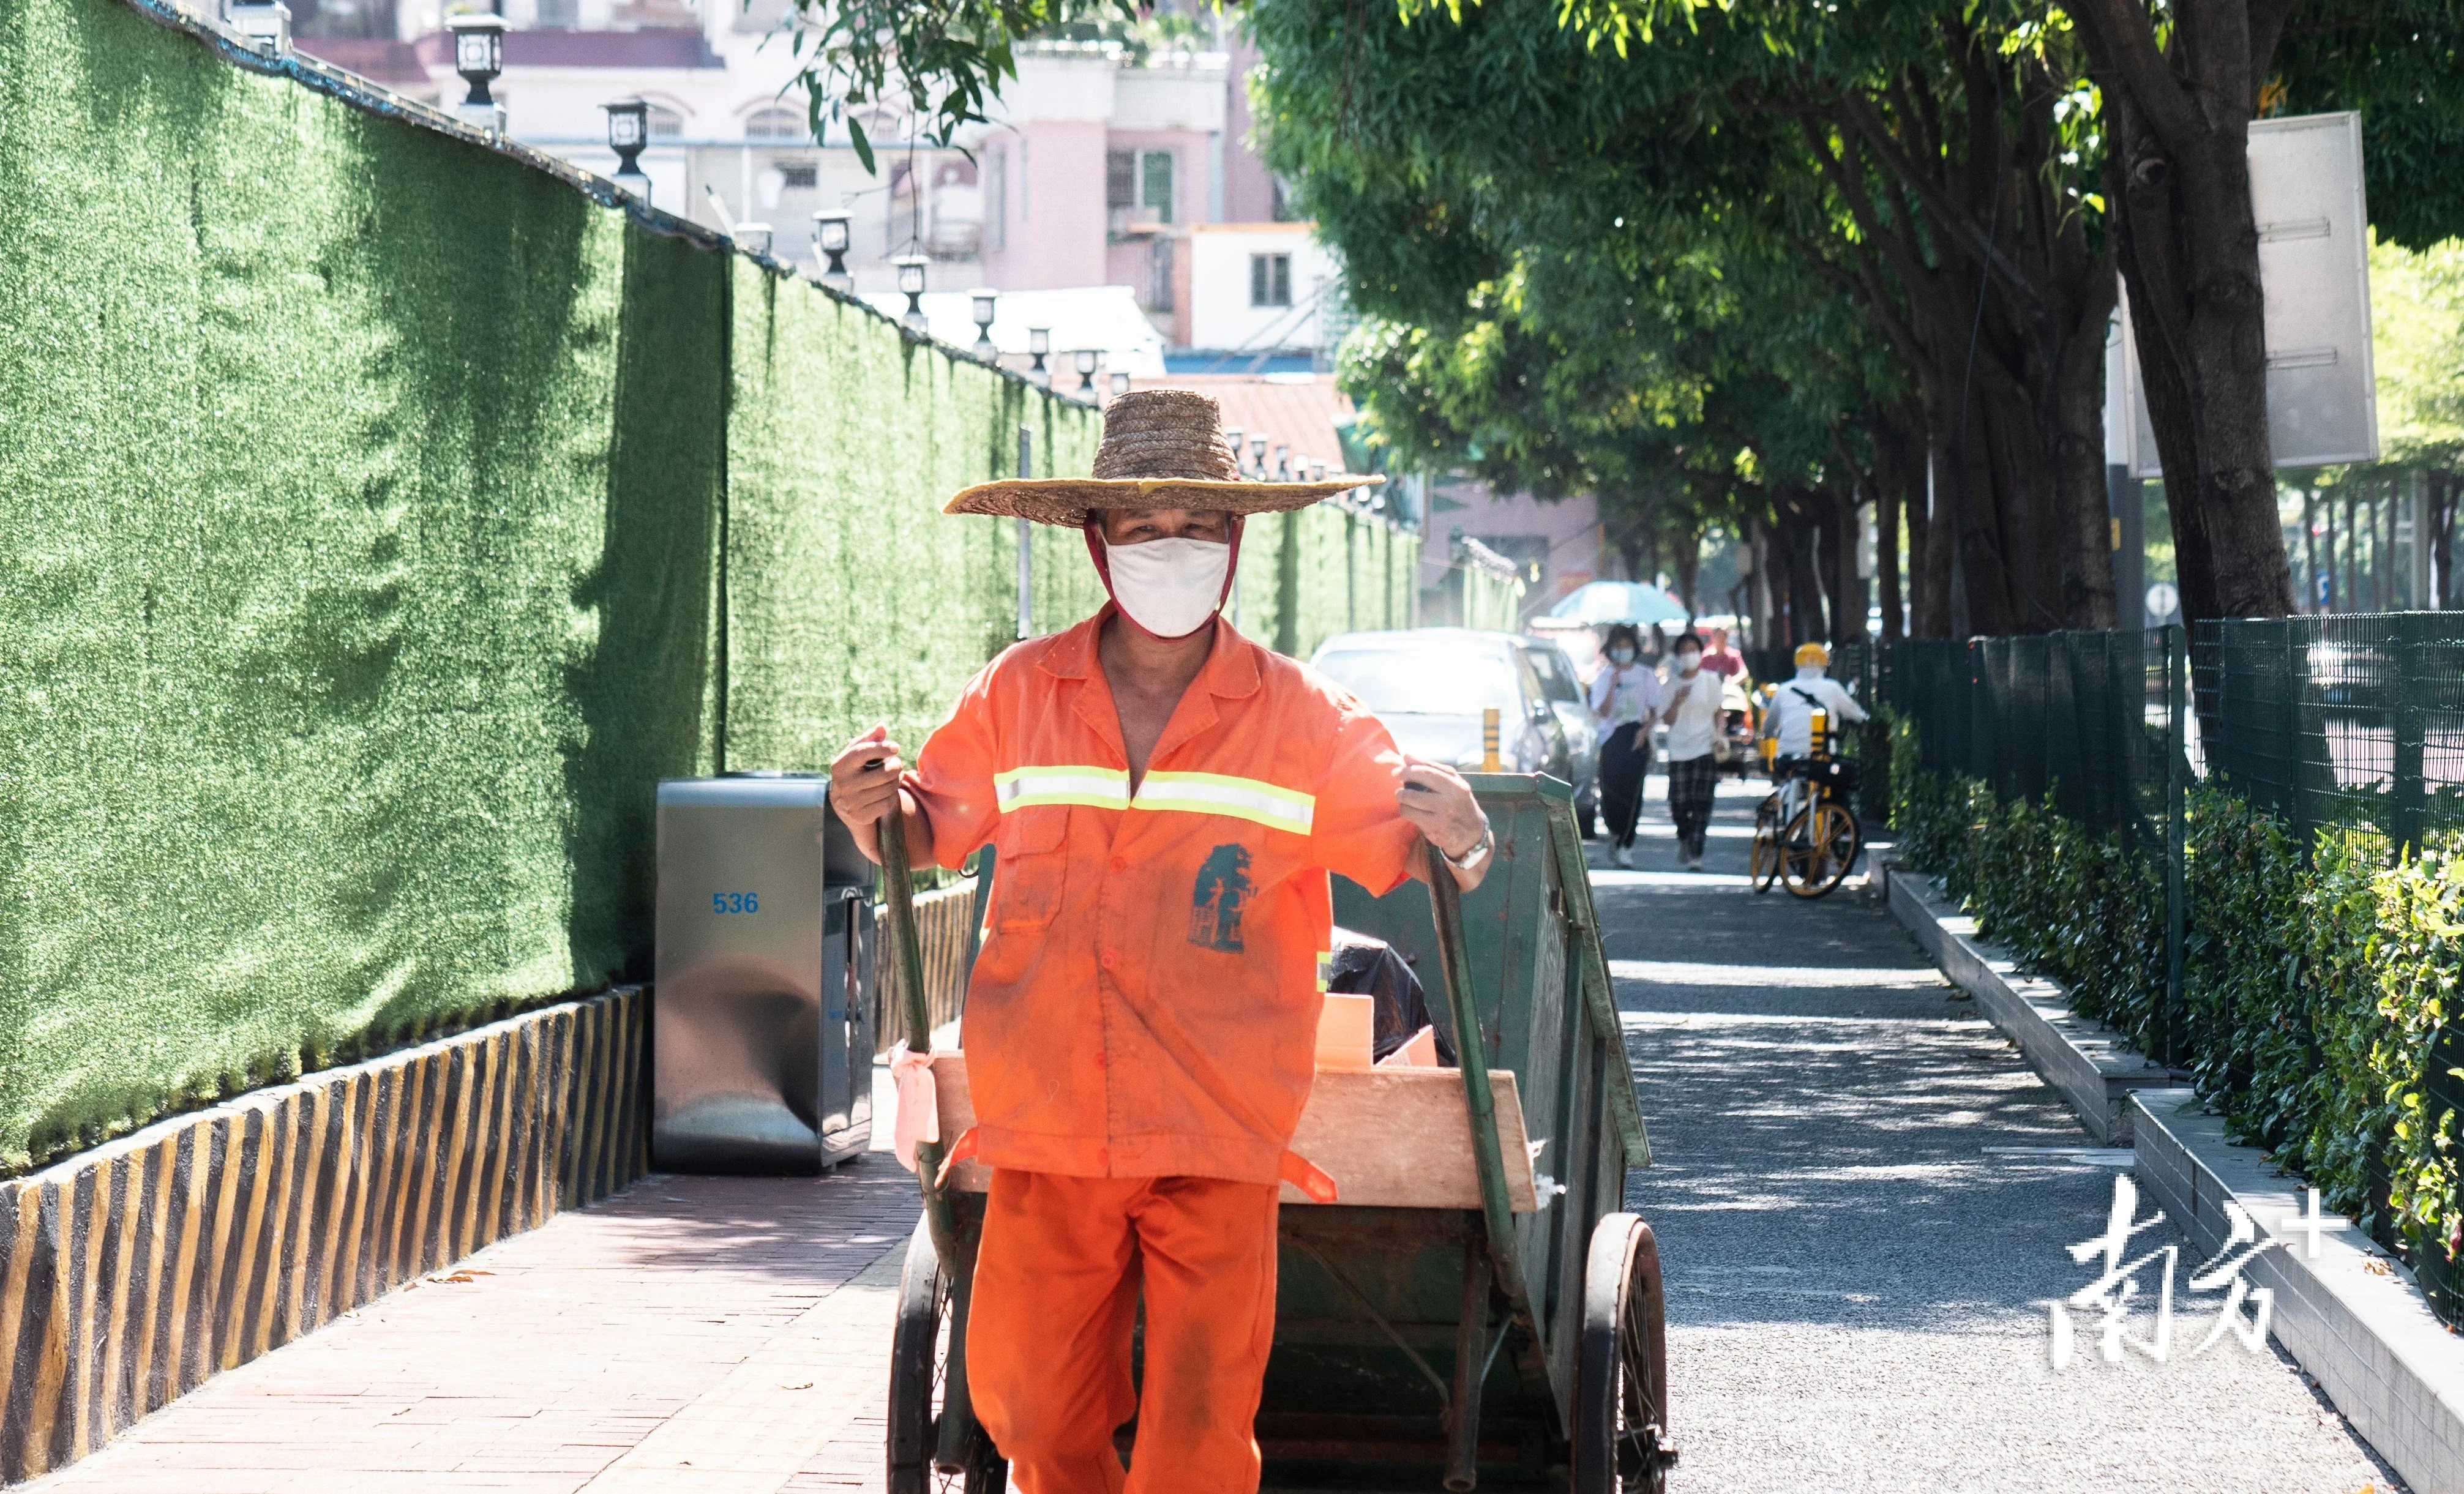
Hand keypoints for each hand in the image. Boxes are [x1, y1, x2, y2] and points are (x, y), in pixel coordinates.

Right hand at [829, 725, 906, 834]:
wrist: (843, 805)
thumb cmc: (855, 771)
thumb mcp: (857, 754)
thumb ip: (869, 739)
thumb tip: (882, 726)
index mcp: (840, 765)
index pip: (862, 752)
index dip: (882, 748)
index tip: (896, 747)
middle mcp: (843, 784)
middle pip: (883, 772)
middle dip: (896, 766)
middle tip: (897, 764)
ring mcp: (851, 802)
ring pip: (888, 788)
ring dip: (896, 781)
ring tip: (893, 777)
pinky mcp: (860, 816)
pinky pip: (887, 803)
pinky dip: (892, 796)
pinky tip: (888, 792)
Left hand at [1393, 756, 1490, 882]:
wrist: (1471, 832)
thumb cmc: (1459, 800)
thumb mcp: (1452, 781)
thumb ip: (1430, 767)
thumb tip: (1406, 755)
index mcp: (1456, 786)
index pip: (1427, 774)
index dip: (1408, 771)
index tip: (1396, 772)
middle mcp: (1449, 802)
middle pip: (1413, 794)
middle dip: (1401, 791)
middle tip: (1399, 790)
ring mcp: (1441, 818)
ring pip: (1409, 808)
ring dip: (1403, 802)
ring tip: (1405, 800)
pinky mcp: (1434, 831)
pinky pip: (1411, 818)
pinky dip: (1408, 812)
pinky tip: (1413, 811)